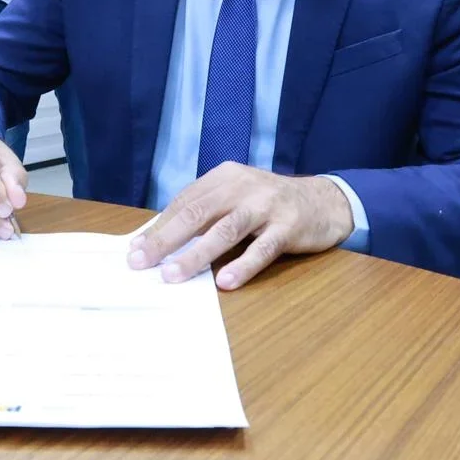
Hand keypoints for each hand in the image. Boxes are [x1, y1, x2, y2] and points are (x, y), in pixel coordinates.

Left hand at [127, 164, 354, 289]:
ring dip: (196, 254)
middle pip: (198, 212)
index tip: (135, 251)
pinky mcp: (289, 227)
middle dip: (165, 239)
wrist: (324, 201)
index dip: (158, 227)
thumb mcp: (235, 198)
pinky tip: (226, 283)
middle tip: (141, 262)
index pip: (184, 202)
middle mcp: (243, 186)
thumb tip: (159, 239)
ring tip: (173, 276)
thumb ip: (205, 213)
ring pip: (226, 230)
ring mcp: (267, 205)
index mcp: (224, 177)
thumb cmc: (269, 204)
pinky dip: (243, 265)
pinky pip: (263, 248)